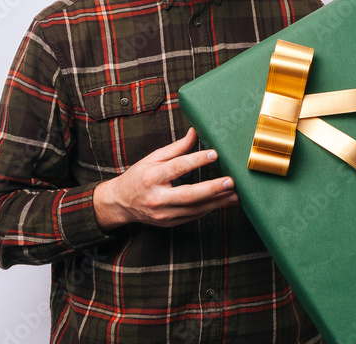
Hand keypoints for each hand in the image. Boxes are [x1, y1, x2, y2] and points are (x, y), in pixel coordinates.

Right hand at [93, 128, 237, 230]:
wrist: (120, 203)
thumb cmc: (138, 177)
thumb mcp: (152, 158)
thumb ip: (176, 148)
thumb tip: (195, 132)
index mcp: (151, 177)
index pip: (177, 167)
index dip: (196, 160)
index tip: (214, 154)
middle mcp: (157, 198)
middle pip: (188, 194)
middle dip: (212, 188)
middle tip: (231, 181)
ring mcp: (163, 213)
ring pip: (194, 209)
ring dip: (217, 202)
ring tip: (235, 194)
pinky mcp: (169, 223)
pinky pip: (193, 217)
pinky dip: (209, 209)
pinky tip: (222, 202)